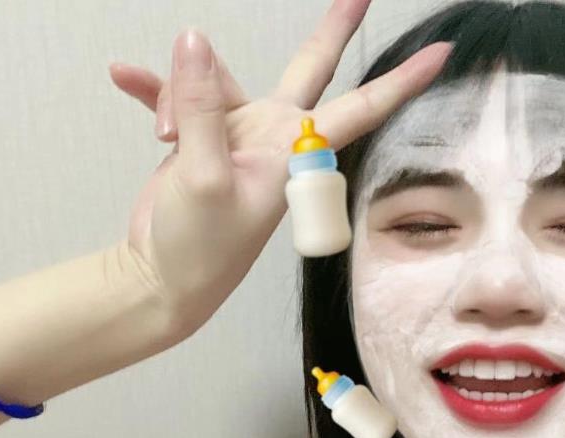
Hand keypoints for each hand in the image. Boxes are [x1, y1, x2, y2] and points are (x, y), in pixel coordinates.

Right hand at [107, 0, 453, 336]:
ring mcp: (237, 138)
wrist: (162, 278)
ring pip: (217, 82)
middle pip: (309, 72)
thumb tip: (194, 41)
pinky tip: (123, 78)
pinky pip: (180, 98)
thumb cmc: (198, 249)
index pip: (359, 111)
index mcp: (293, 156)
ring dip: (181, 94)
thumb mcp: (203, 177)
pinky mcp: (202, 140)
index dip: (398, 83)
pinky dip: (154, 90)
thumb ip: (202, 109)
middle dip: (332, 32)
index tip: (440, 55)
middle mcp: (274, 141)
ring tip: (162, 134)